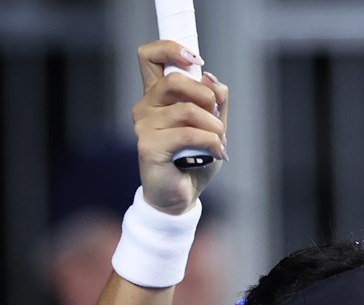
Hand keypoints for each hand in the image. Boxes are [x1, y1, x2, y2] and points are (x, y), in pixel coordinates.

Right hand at [132, 40, 229, 213]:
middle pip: (175, 79)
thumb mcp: (213, 124)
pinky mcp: (148, 145)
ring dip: (214, 126)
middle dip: (206, 96)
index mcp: (157, 96)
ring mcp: (143, 125)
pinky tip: (216, 153)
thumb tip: (210, 77)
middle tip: (218, 117)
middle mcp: (146, 106)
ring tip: (220, 142)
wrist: (182, 196)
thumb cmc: (195, 160)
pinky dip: (210, 142)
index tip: (195, 61)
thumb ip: (215, 99)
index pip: (149, 56)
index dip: (171, 48)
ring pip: (187, 110)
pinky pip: (188, 133)